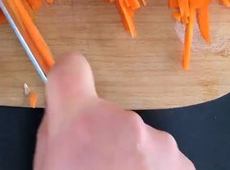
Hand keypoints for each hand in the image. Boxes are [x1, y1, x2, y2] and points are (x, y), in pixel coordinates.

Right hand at [34, 53, 194, 169]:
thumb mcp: (47, 165)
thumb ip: (57, 134)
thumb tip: (66, 120)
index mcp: (81, 122)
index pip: (70, 69)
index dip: (68, 77)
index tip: (70, 85)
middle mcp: (123, 124)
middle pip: (110, 115)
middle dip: (105, 138)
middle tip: (95, 167)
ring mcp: (158, 143)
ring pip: (139, 139)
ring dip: (132, 158)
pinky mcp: (182, 163)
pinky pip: (162, 159)